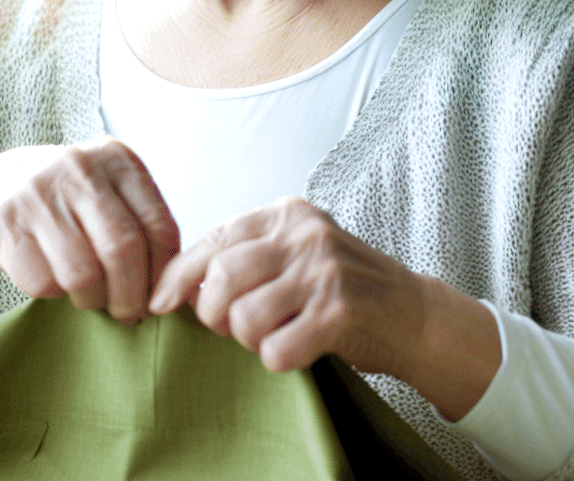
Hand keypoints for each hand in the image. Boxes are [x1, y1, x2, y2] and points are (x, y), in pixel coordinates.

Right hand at [0, 137, 180, 323]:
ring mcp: (39, 194)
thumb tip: (170, 289)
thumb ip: (139, 223)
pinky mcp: (6, 224)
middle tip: (129, 314)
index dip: (163, 273)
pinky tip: (54, 281)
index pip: (158, 226)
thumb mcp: (106, 189)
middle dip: (131, 296)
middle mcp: (79, 168)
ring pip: (83, 273)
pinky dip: (55, 294)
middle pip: (123, 250)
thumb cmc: (64, 199)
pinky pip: (44, 282)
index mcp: (116, 159)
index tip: (159, 297)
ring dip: (93, 300)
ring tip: (92, 299)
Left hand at [147, 196, 425, 375]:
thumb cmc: (341, 289)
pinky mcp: (340, 312)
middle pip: (222, 278)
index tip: (158, 302)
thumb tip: (172, 283)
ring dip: (250, 340)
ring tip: (273, 336)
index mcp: (288, 214)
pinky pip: (276, 350)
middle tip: (232, 328)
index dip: (178, 275)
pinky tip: (299, 349)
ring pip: (244, 318)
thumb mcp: (295, 253)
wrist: (414, 316)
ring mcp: (325, 272)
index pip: (215, 238)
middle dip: (213, 314)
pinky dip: (278, 359)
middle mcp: (306, 235)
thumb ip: (245, 255)